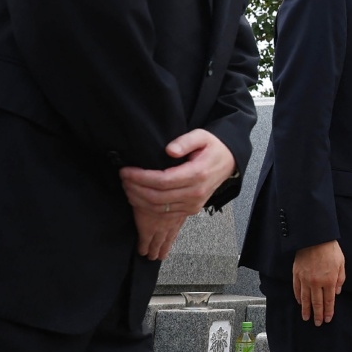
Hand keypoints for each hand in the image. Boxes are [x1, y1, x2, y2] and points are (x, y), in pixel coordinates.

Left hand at [120, 129, 236, 258]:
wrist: (229, 162)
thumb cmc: (212, 147)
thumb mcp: (201, 136)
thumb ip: (185, 141)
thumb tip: (169, 150)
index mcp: (197, 174)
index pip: (163, 181)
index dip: (141, 177)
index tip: (126, 171)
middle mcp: (195, 193)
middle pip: (157, 197)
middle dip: (135, 189)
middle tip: (123, 178)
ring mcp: (193, 204)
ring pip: (159, 209)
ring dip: (138, 200)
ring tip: (127, 187)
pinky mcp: (191, 209)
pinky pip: (165, 215)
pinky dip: (148, 208)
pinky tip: (138, 198)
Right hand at [293, 240, 344, 325]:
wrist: (315, 238)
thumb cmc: (330, 249)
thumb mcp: (341, 263)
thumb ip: (340, 279)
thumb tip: (336, 292)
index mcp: (329, 281)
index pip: (329, 301)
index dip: (328, 311)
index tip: (328, 319)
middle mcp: (316, 283)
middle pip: (316, 303)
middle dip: (318, 314)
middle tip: (318, 323)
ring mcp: (305, 279)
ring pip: (305, 299)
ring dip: (306, 310)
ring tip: (306, 318)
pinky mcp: (296, 274)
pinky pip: (297, 289)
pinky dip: (298, 297)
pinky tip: (300, 302)